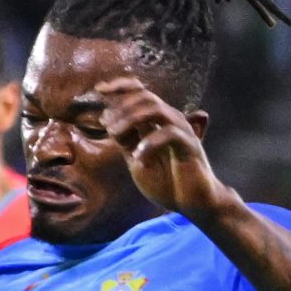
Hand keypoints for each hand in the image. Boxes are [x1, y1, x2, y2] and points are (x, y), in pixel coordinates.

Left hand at [97, 75, 233, 222]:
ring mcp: (182, 131)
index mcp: (158, 121)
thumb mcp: (136, 159)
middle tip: (108, 126)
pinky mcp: (191, 146)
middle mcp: (171, 120)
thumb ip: (125, 140)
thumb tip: (107, 119)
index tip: (99, 90)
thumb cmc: (167, 182)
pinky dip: (150, 143)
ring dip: (131, 118)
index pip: (141, 91)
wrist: (192, 203)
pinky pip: (170, 135)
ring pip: (156, 109)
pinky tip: (139, 157)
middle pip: (145, 96)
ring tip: (117, 135)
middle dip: (121, 107)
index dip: (120, 86)